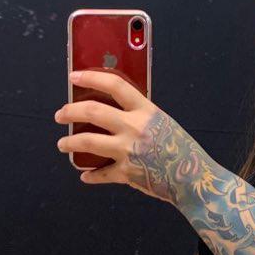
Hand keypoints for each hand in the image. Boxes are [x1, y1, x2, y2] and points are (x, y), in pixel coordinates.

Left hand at [54, 68, 205, 203]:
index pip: (114, 85)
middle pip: (92, 111)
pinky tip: (86, 176)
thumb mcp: (162, 122)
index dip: (91, 77)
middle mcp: (134, 127)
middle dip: (70, 111)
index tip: (74, 76)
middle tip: (60, 115)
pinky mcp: (126, 173)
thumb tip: (113, 112)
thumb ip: (139, 116)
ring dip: (70, 143)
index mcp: (145, 110)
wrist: (194, 179)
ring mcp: (128, 150)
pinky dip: (91, 176)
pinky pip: (101, 173)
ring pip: (87, 141)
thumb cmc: (181, 150)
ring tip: (62, 144)